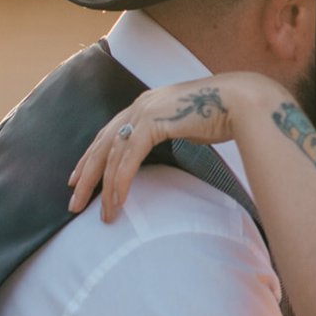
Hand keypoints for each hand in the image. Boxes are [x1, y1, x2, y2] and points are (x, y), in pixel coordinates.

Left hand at [68, 74, 254, 221]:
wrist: (242, 102)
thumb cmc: (223, 114)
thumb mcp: (187, 123)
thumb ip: (171, 130)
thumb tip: (167, 141)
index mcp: (147, 103)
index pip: (110, 132)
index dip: (92, 156)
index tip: (78, 176)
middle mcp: (140, 105)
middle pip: (102, 144)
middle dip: (85, 175)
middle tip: (74, 202)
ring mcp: (145, 112)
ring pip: (111, 154)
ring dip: (103, 187)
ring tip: (99, 213)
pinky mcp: (153, 123)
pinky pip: (129, 159)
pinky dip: (120, 182)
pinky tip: (116, 201)